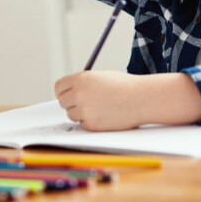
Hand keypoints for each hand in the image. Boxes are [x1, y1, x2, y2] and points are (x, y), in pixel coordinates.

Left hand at [54, 71, 200, 129]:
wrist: (142, 98)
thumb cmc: (124, 86)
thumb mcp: (99, 77)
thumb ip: (81, 83)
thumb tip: (66, 93)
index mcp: (80, 79)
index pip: (58, 87)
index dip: (63, 91)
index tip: (67, 94)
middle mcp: (79, 94)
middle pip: (63, 102)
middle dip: (72, 103)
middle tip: (86, 102)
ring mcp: (84, 110)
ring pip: (72, 114)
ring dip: (82, 113)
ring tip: (100, 107)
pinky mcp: (91, 124)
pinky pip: (83, 124)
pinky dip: (91, 122)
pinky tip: (105, 115)